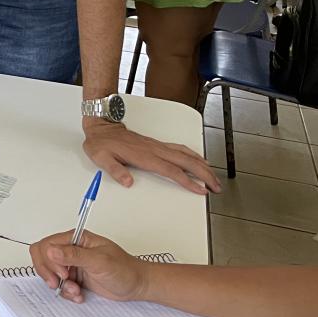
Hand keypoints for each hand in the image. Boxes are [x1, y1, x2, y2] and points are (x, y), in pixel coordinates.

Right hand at [29, 229, 149, 302]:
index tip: (62, 274)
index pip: (46, 245)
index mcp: (75, 239)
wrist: (137, 285)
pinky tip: (79, 294)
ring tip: (75, 290)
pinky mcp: (74, 277)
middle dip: (49, 273)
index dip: (49, 261)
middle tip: (60, 283)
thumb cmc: (124, 269)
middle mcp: (71, 249)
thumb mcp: (99, 261)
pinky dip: (66, 292)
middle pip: (42, 257)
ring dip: (60, 285)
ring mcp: (72, 264)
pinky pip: (59, 285)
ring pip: (49, 273)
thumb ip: (74, 255)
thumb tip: (50, 250)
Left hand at [82, 119, 220, 194]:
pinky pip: (180, 149)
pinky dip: (194, 155)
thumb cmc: (101, 143)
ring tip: (213, 177)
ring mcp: (157, 146)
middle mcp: (155, 150)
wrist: (102, 127)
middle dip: (204, 175)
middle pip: (186, 162)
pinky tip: (200, 160)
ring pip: (186, 155)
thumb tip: (127, 182)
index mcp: (144, 156)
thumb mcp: (101, 158)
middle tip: (216, 187)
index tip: (200, 190)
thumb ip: (115, 170)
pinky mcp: (157, 144)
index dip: (188, 181)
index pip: (171, 171)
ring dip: (202, 165)